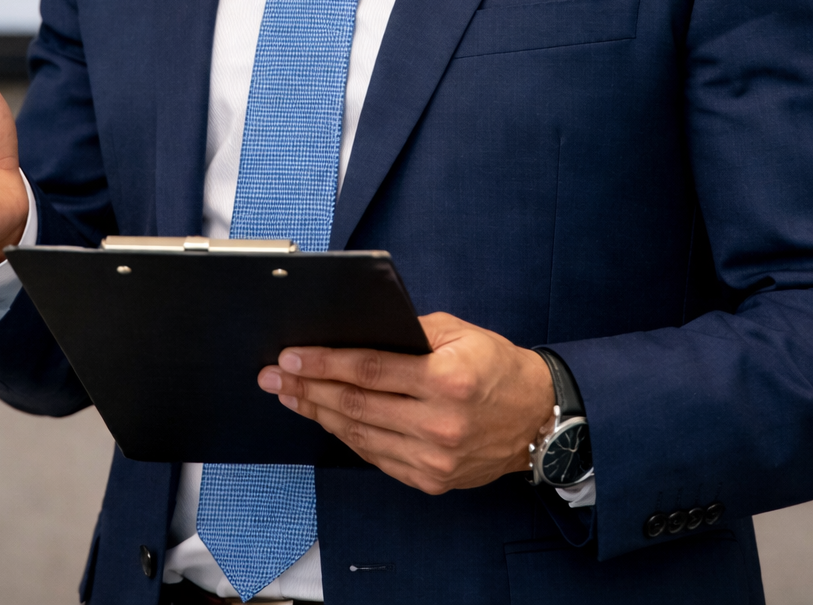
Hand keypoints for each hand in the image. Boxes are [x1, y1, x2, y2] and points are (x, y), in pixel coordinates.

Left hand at [257, 311, 554, 493]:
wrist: (537, 419)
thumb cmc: (496, 367)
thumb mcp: (459, 333)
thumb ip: (410, 331)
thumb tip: (357, 331)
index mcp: (446, 381)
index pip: (369, 370)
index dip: (324, 363)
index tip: (291, 356)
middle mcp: (439, 424)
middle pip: (356, 406)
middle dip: (308, 388)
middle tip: (275, 376)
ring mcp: (433, 459)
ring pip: (360, 435)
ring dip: (319, 414)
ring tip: (291, 396)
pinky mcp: (430, 480)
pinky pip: (376, 457)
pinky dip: (347, 437)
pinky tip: (327, 419)